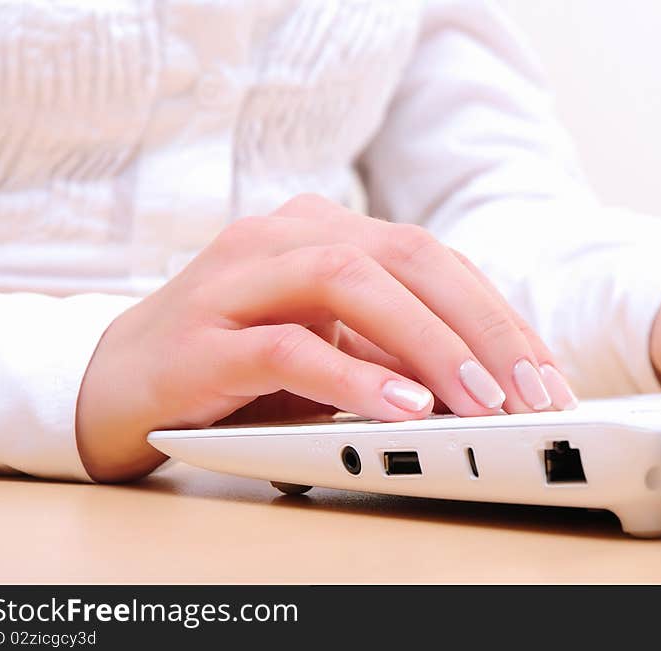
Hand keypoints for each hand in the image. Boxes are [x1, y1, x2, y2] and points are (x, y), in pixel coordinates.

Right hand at [76, 194, 576, 481]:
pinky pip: (288, 345)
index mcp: (324, 234)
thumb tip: (483, 383)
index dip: (496, 315)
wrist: (116, 385)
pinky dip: (351, 376)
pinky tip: (400, 406)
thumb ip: (389, 348)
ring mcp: (237, 280)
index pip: (432, 259)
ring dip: (426, 342)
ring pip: (349, 282)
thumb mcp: (328, 349)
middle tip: (531, 390)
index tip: (544, 373)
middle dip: (480, 325)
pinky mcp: (203, 336)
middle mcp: (283, 238)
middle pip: (404, 256)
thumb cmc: (236, 369)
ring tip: (477, 399)